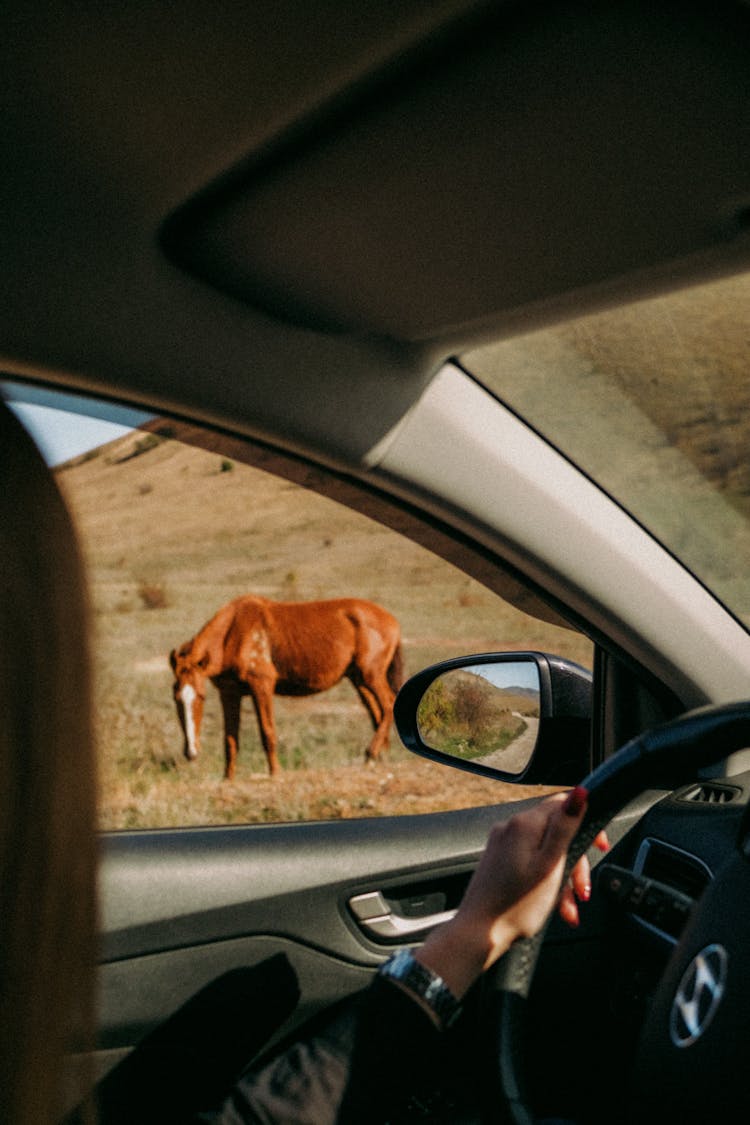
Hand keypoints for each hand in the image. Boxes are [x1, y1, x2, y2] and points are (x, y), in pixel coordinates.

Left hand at [415, 788, 608, 999]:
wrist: (479, 933)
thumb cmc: (516, 904)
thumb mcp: (551, 864)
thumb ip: (565, 826)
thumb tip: (581, 792)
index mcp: (524, 824)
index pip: (563, 804)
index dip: (586, 823)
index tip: (599, 846)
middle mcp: (511, 828)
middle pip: (556, 832)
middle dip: (575, 861)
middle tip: (582, 891)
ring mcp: (502, 844)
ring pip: (545, 852)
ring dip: (563, 878)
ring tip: (569, 908)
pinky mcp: (499, 861)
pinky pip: (531, 863)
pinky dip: (546, 881)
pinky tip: (554, 906)